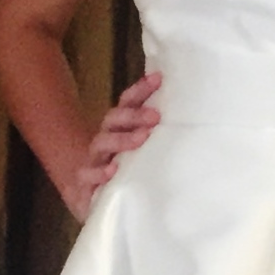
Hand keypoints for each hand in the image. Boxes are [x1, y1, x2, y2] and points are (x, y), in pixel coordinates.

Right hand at [61, 71, 162, 218]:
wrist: (85, 195)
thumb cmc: (120, 171)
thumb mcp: (137, 153)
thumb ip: (154, 137)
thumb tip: (189, 120)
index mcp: (118, 128)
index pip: (127, 103)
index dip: (140, 90)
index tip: (158, 78)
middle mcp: (105, 140)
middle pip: (114, 120)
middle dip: (134, 115)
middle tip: (155, 116)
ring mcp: (93, 160)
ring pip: (102, 143)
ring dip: (121, 139)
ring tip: (141, 138)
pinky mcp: (85, 184)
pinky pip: (88, 175)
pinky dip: (99, 172)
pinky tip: (112, 171)